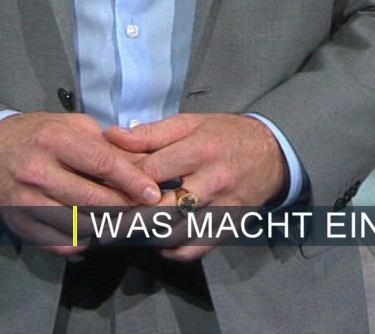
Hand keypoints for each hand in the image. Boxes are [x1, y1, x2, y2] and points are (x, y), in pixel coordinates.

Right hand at [0, 113, 162, 255]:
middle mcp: (39, 172)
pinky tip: (97, 232)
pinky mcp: (22, 225)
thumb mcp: (71, 126)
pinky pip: (62, 243)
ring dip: (108, 228)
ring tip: (126, 223)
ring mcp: (27, 202)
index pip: (102, 164)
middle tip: (145, 212)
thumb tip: (142, 165)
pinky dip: (85, 242)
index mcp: (55, 141)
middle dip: (126, 208)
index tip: (152, 193)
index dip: (132, 181)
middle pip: (94, 199)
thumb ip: (105, 145)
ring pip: (80, 225)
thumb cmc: (38, 135)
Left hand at [106, 114, 286, 260]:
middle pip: (160, 209)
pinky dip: (171, 250)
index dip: (123, 181)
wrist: (274, 153)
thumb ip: (150, 133)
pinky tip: (157, 242)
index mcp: (200, 150)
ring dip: (145, 237)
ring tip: (122, 233)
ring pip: (175, 233)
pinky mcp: (228, 227)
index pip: (151, 172)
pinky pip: (195, 249)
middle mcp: (212, 181)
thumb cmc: (225, 135)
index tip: (103, 185)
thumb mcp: (190, 124)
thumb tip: (112, 136)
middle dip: (127, 216)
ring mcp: (222, 208)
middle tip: (101, 221)